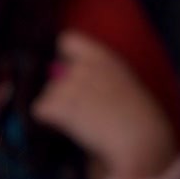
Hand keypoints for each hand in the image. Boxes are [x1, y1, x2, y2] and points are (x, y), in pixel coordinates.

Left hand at [30, 31, 177, 178]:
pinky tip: (69, 128)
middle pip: (54, 75)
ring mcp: (70, 84)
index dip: (64, 57)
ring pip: (47, 94)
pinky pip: (39, 110)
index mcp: (102, 56)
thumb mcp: (122, 82)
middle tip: (80, 110)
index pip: (67, 40)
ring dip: (57, 108)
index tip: (70, 73)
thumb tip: (68, 73)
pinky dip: (48, 120)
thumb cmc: (137, 116)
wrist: (139, 138)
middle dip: (61, 92)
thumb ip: (97, 74)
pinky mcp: (60, 105)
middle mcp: (83, 65)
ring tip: (81, 122)